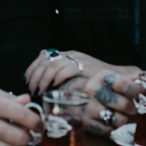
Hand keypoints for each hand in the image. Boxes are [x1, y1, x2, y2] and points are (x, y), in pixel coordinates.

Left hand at [23, 49, 138, 96]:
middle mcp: (71, 55)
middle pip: (44, 61)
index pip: (42, 57)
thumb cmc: (96, 80)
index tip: (26, 80)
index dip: (31, 68)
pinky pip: (66, 70)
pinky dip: (56, 79)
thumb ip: (60, 70)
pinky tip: (53, 87)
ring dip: (43, 79)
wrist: (120, 79)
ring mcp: (78, 60)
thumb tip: (43, 68)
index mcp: (66, 55)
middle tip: (32, 89)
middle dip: (34, 75)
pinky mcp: (85, 67)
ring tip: (40, 91)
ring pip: (52, 65)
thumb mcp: (75, 74)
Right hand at [76, 70, 143, 135]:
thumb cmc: (102, 87)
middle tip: (133, 107)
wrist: (77, 96)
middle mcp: (91, 90)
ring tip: (120, 113)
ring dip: (123, 118)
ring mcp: (87, 107)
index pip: (122, 83)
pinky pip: (108, 130)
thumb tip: (145, 79)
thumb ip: (131, 78)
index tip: (141, 93)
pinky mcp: (85, 122)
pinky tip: (109, 120)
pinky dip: (112, 127)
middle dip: (133, 107)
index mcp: (100, 76)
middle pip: (124, 104)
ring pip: (118, 119)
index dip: (136, 90)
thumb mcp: (114, 77)